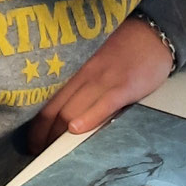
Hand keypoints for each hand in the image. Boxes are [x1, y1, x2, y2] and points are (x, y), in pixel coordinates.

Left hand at [26, 15, 174, 154]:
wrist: (153, 33)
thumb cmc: (124, 48)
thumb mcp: (93, 60)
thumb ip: (77, 80)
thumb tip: (61, 108)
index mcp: (75, 70)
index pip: (47, 100)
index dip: (36, 124)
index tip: (32, 141)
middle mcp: (84, 75)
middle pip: (55, 109)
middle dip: (43, 135)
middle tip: (37, 152)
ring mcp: (104, 80)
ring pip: (73, 110)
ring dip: (59, 135)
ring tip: (51, 153)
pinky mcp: (125, 86)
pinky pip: (103, 103)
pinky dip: (89, 117)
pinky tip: (77, 130)